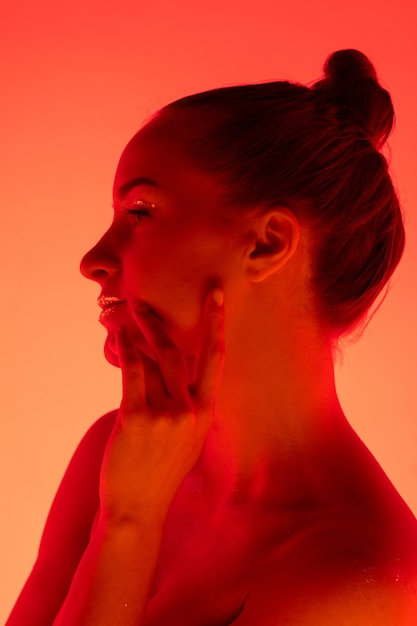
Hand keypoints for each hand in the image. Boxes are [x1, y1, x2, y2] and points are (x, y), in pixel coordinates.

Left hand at [98, 289, 224, 527]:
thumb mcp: (185, 439)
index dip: (215, 325)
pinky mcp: (138, 417)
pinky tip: (119, 337)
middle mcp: (190, 409)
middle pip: (175, 352)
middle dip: (157, 324)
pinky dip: (124, 351)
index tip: (216, 297)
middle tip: (143, 302)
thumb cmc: (160, 473)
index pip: (214, 359)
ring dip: (135, 336)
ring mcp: (166, 413)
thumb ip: (182, 404)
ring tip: (125, 319)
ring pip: (150, 361)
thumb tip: (161, 368)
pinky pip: (132, 373)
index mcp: (205, 412)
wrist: (139, 509)